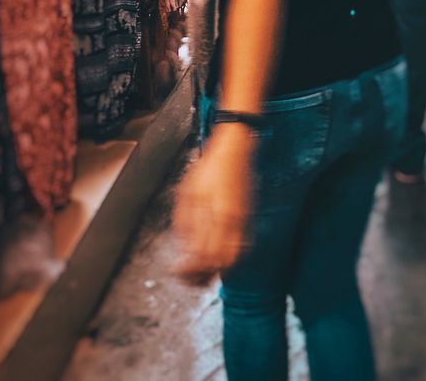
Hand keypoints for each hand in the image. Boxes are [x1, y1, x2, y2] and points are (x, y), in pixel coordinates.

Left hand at [172, 126, 253, 279]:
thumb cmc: (209, 167)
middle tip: (188, 276)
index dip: (189, 270)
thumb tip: (184, 247)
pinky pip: (243, 245)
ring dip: (218, 268)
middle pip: (221, 263)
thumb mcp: (188, 193)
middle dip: (203, 275)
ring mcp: (243, 219)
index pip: (204, 256)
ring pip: (235, 258)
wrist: (234, 149)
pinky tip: (220, 255)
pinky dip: (231, 257)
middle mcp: (233, 221)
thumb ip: (185, 222)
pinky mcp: (248, 216)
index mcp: (216, 215)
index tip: (177, 271)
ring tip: (202, 270)